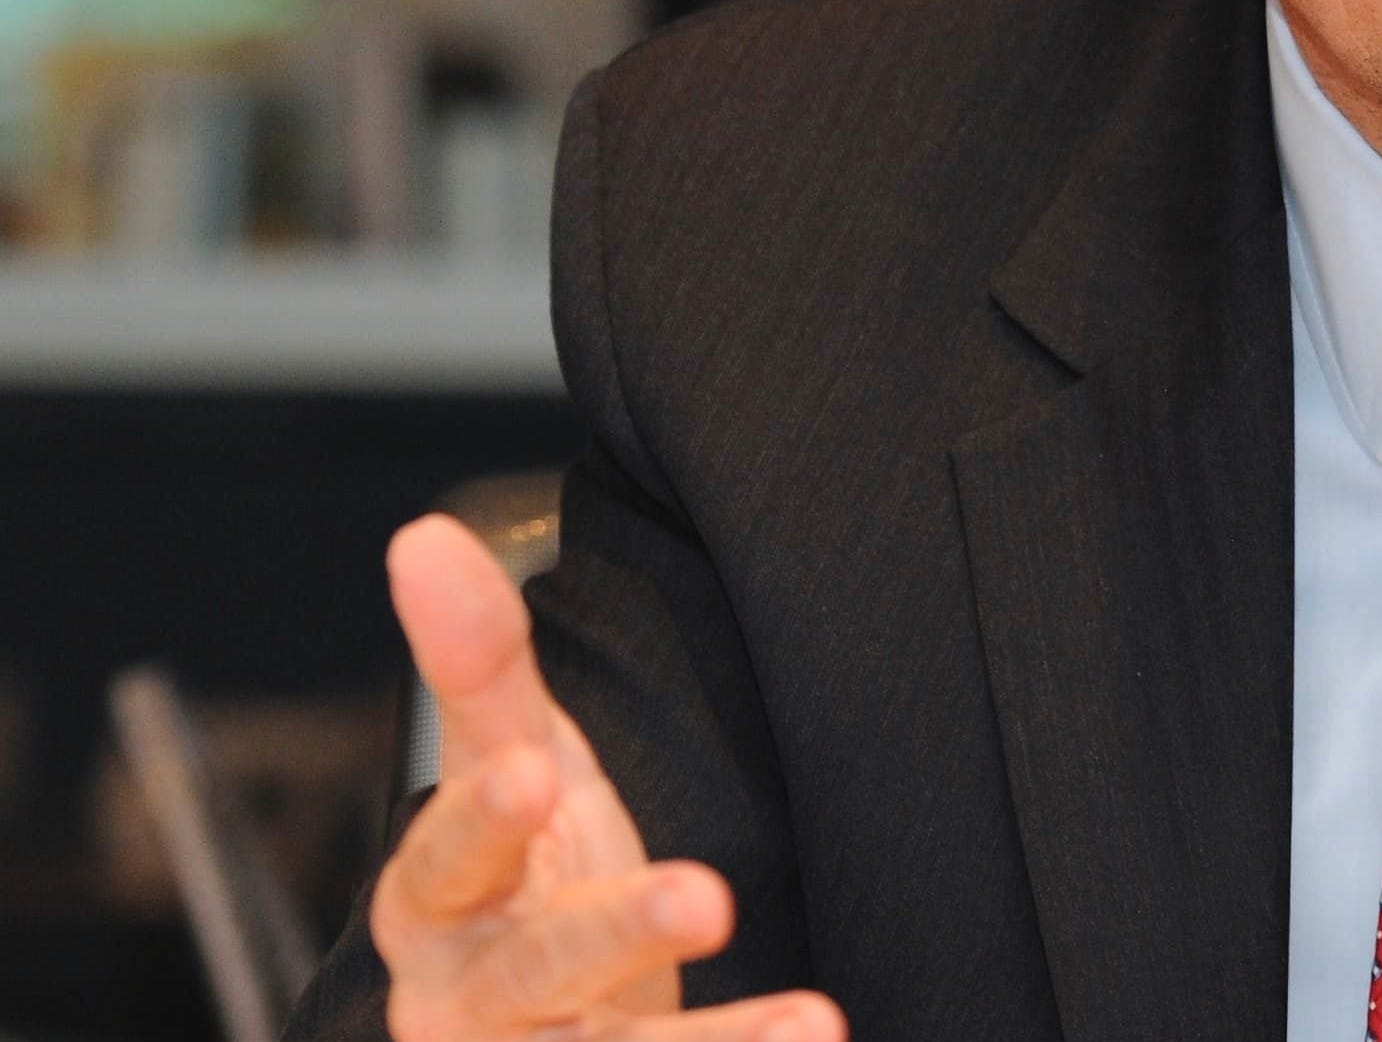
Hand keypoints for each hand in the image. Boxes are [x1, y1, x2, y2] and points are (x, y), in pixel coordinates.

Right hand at [367, 515, 845, 1041]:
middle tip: (707, 900)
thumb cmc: (524, 876)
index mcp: (438, 906)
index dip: (482, 821)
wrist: (540, 1027)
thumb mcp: (511, 767)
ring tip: (813, 1024)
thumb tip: (421, 535)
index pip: (446, 862)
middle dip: (615, 935)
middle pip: (538, 971)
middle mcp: (468, 1003)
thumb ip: (478, 668)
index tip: (535, 776)